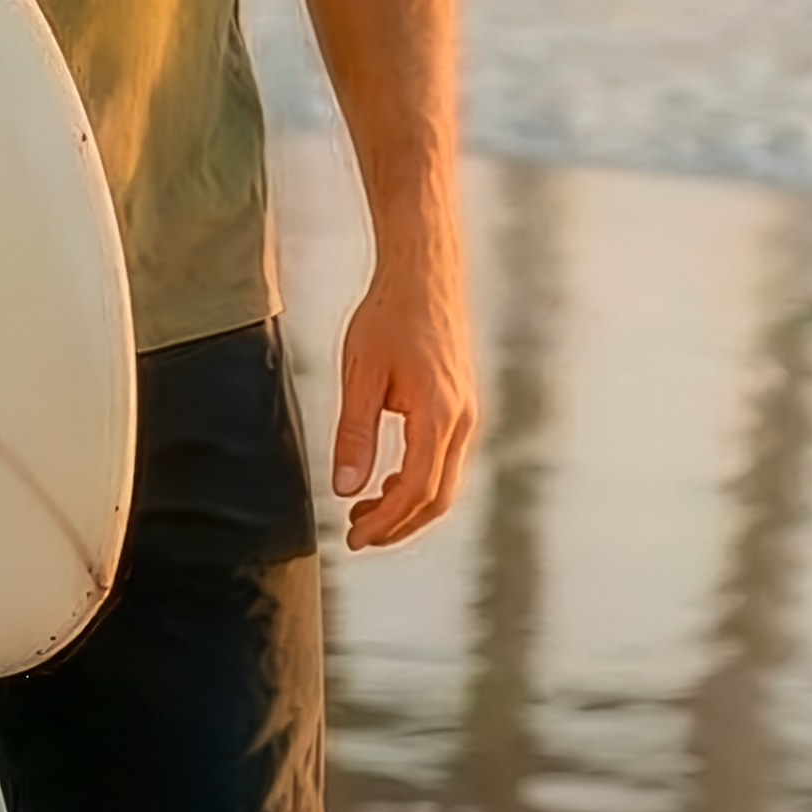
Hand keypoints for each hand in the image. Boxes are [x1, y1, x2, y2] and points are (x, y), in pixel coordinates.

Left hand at [330, 267, 475, 550]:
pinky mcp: (461, 404)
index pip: (416, 492)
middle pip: (437, 498)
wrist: (424, 272)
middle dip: (398, 525)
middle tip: (357, 534)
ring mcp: (466, 413)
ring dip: (407, 504)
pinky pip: (444, 459)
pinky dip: (417, 480)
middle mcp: (461, 420)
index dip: (385, 524)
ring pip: (444, 481)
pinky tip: (386, 478)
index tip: (353, 539)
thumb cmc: (389, 314)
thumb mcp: (360, 373)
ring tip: (364, 509)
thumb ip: (354, 434)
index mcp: (438, 416)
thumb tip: (346, 488)